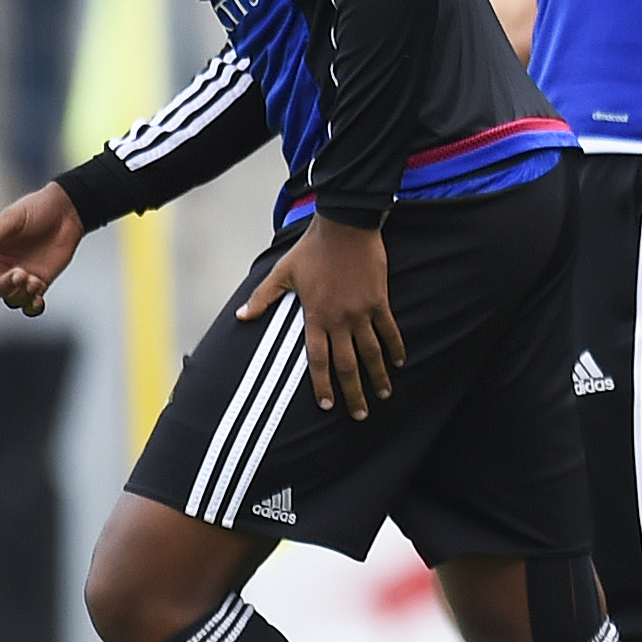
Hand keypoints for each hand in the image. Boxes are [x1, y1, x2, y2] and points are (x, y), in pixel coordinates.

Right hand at [0, 184, 85, 317]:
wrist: (66, 213)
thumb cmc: (36, 210)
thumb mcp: (14, 218)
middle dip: (1, 287)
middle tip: (20, 274)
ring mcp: (18, 278)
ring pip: (10, 300)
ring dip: (21, 294)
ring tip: (33, 279)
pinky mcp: (38, 283)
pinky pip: (30, 305)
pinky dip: (33, 307)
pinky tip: (39, 299)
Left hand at [239, 217, 407, 418]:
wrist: (344, 227)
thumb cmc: (311, 250)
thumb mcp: (282, 273)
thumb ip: (263, 298)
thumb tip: (242, 316)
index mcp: (315, 317)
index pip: (318, 360)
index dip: (324, 385)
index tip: (328, 405)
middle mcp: (339, 320)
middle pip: (348, 365)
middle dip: (354, 393)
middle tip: (361, 414)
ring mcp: (362, 312)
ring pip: (371, 353)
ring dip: (379, 376)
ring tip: (384, 394)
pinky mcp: (379, 301)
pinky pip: (389, 330)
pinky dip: (396, 347)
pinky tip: (400, 362)